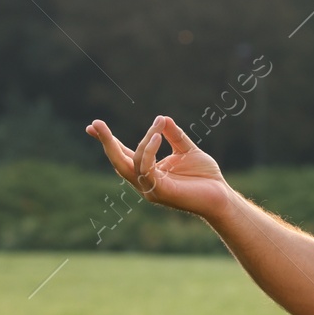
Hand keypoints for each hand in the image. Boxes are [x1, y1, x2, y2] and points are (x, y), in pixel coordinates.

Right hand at [85, 115, 233, 218]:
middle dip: (106, 143)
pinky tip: (157, 137)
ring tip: (157, 126)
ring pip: (132, 163)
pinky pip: (145, 169)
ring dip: (142, 141)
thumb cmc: (206, 178)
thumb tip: (162, 118)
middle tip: (96, 124)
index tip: (92, 126)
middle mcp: (145, 182)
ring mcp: (149, 189)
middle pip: (118, 161)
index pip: (124, 155)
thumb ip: (175, 135)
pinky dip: (148, 152)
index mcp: (149, 172)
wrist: (221, 197)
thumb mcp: (188, 150)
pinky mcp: (159, 192)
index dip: (109, 141)